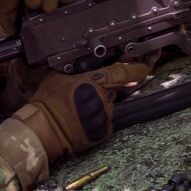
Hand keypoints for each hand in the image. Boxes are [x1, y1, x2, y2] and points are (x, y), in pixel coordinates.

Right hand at [15, 62, 149, 158]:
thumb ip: (77, 67)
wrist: (43, 130)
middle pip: (115, 89)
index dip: (139, 65)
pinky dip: (97, 118)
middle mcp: (105, 100)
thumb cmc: (48, 102)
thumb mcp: (59, 74)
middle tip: (86, 91)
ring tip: (77, 107)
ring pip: (109, 106)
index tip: (147, 58)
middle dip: (105, 88)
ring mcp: (105, 117)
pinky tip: (80, 118)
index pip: (126, 72)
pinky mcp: (103, 132)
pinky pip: (105, 121)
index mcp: (96, 82)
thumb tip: (85, 62)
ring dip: (99, 104)